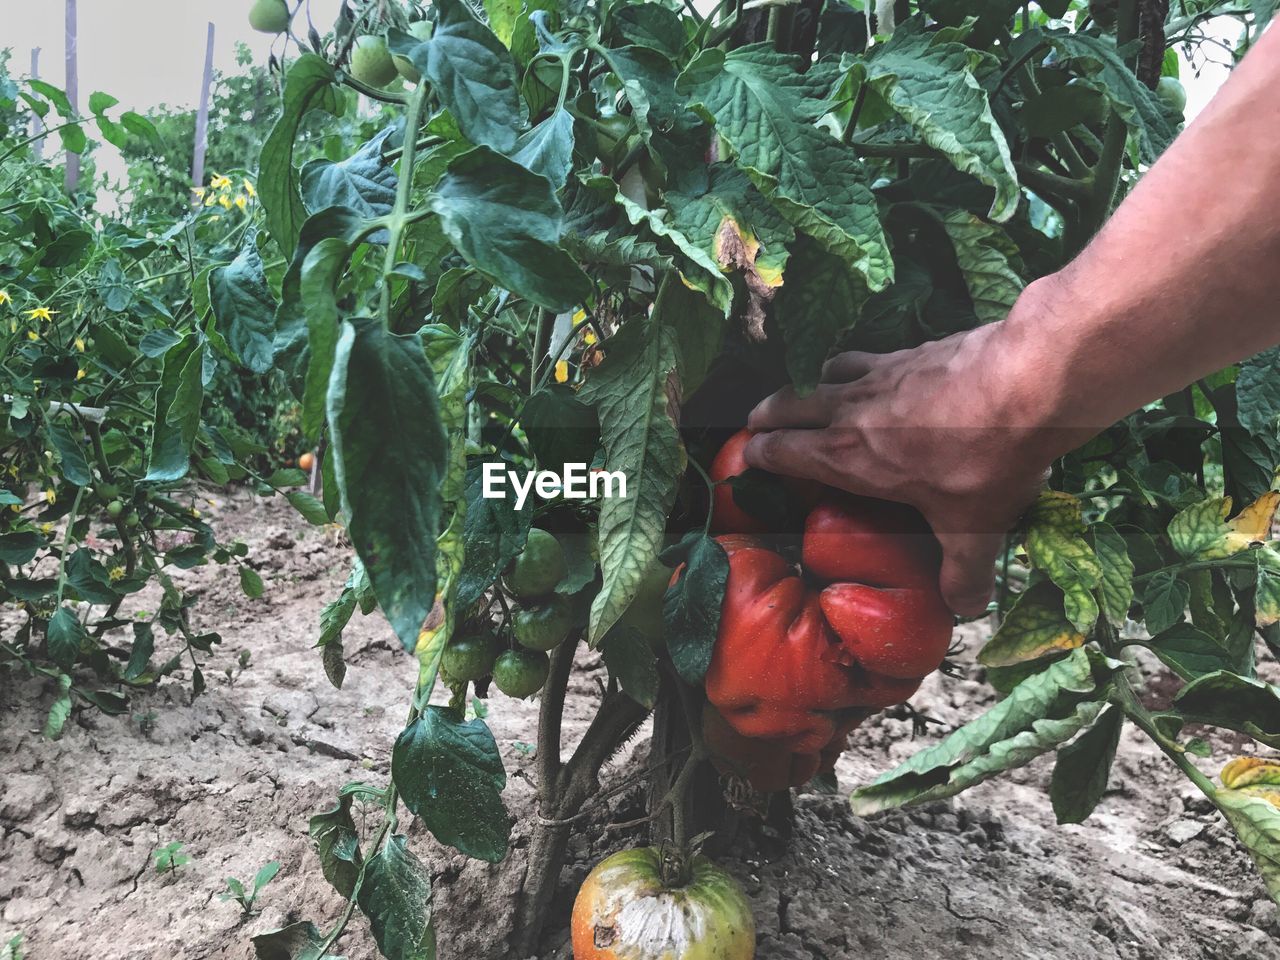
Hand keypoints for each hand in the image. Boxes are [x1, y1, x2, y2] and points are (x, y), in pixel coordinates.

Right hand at [744, 286, 1076, 615]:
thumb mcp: (975, 528)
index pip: (781, 451)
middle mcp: (850, 410)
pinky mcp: (912, 350)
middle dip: (766, 415)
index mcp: (848, 456)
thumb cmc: (987, 459)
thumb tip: (965, 608)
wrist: (1028, 380)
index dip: (757, 456)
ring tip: (812, 396)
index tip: (745, 459)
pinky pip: (868, 357)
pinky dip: (858, 367)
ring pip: (823, 374)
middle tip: (756, 423)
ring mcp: (879, 373)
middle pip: (786, 404)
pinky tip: (881, 376)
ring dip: (809, 386)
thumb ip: (965, 572)